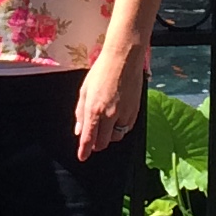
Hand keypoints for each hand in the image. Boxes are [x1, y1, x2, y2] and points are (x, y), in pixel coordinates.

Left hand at [74, 45, 142, 162]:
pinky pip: (126, 128)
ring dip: (109, 136)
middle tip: (93, 138)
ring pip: (116, 137)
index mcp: (94, 109)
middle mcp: (110, 115)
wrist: (124, 59)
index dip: (84, 151)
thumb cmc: (102, 71)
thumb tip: (79, 130)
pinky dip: (120, 128)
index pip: (89, 139)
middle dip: (96, 144)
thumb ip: (81, 113)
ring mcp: (124, 114)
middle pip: (103, 143)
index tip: (82, 157)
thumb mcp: (84, 91)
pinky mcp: (135, 112)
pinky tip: (116, 118)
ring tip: (105, 124)